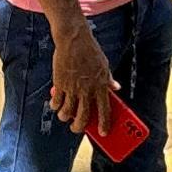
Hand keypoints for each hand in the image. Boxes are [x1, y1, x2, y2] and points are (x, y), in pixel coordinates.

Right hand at [46, 17, 119, 136]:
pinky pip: (57, 101)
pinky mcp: (60, 83)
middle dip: (79, 127)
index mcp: (100, 86)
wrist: (73, 39)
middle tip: (76, 128)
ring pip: (67, 112)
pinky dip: (55, 106)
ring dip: (65, 117)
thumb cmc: (90, 50)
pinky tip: (56, 105)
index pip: (105, 111)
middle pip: (83, 117)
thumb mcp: (104, 64)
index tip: (104, 133)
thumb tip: (116, 87)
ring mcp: (73, 87)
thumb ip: (109, 78)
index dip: (104, 124)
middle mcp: (87, 90)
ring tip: (64, 116)